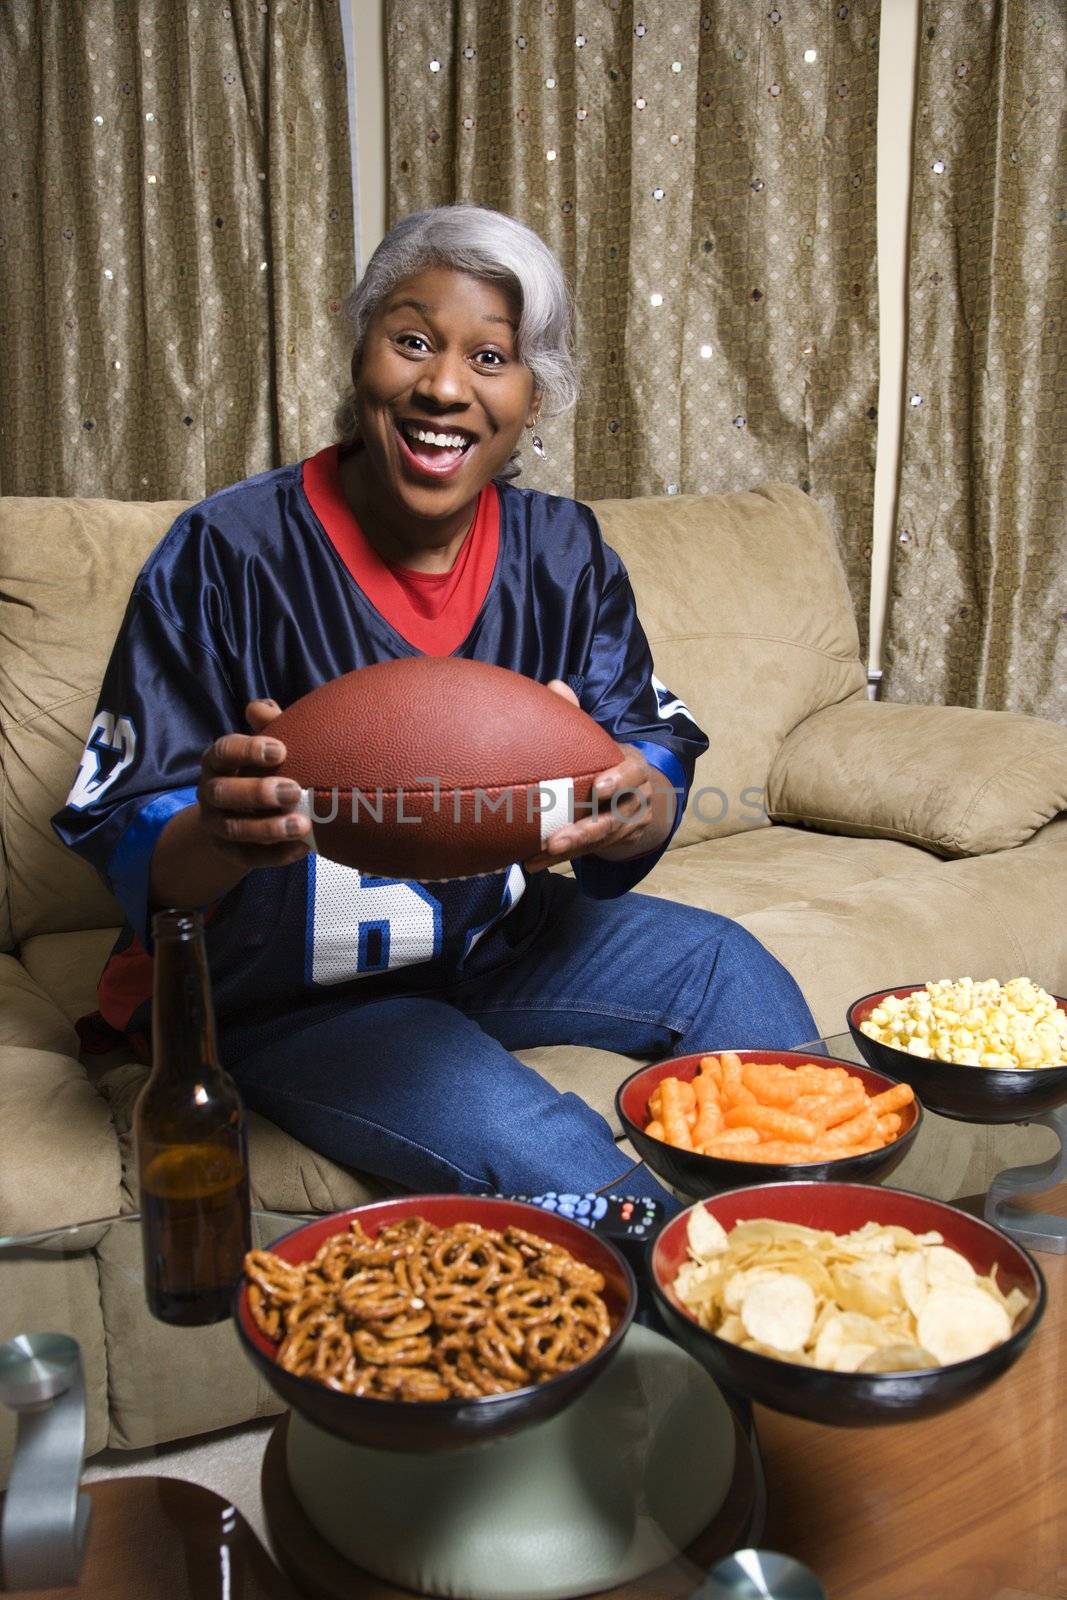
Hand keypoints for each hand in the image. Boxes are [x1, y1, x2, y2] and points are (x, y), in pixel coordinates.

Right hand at [195, 699, 311, 869]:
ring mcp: (216, 824)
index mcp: (218, 761)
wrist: (239, 814)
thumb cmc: (258, 769)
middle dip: (257, 792)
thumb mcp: (262, 746)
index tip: (280, 750)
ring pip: (234, 828)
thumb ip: (267, 724)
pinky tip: (303, 848)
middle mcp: (210, 792)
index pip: (223, 752)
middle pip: (223, 793)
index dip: (248, 751)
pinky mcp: (229, 852)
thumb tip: (264, 709)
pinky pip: (248, 857)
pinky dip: (275, 855)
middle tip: (294, 790)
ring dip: (268, 828)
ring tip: (303, 825)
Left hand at [523, 681, 668, 870]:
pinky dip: (559, 860)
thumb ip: (577, 717)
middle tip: (555, 840)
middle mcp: (638, 800)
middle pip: (616, 818)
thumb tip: (554, 686)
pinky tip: (532, 863)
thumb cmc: (607, 760)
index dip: (619, 781)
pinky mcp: (616, 844)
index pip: (634, 773)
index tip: (598, 788)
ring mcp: (630, 825)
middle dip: (586, 831)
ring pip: (601, 841)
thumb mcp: (599, 740)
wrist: (639, 795)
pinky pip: (588, 854)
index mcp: (635, 769)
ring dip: (569, 851)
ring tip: (538, 855)